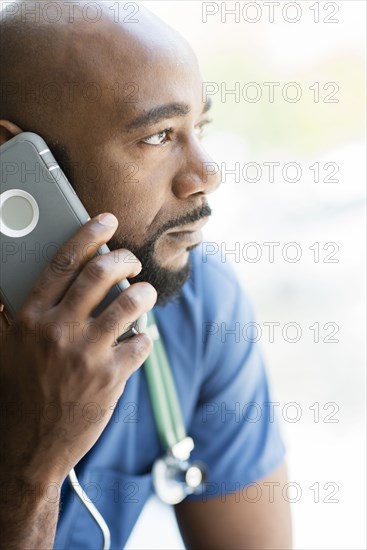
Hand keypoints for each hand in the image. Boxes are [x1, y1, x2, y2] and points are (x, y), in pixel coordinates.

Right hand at [0, 213, 156, 484]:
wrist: (27, 450)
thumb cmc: (16, 395)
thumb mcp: (4, 349)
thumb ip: (13, 313)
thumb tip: (20, 279)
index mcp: (30, 317)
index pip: (63, 261)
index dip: (89, 234)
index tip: (107, 220)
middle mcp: (58, 330)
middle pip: (101, 273)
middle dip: (124, 258)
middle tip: (131, 259)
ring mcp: (86, 354)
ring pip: (130, 303)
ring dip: (144, 292)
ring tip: (145, 293)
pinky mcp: (110, 379)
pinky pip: (141, 342)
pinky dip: (145, 335)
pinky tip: (140, 337)